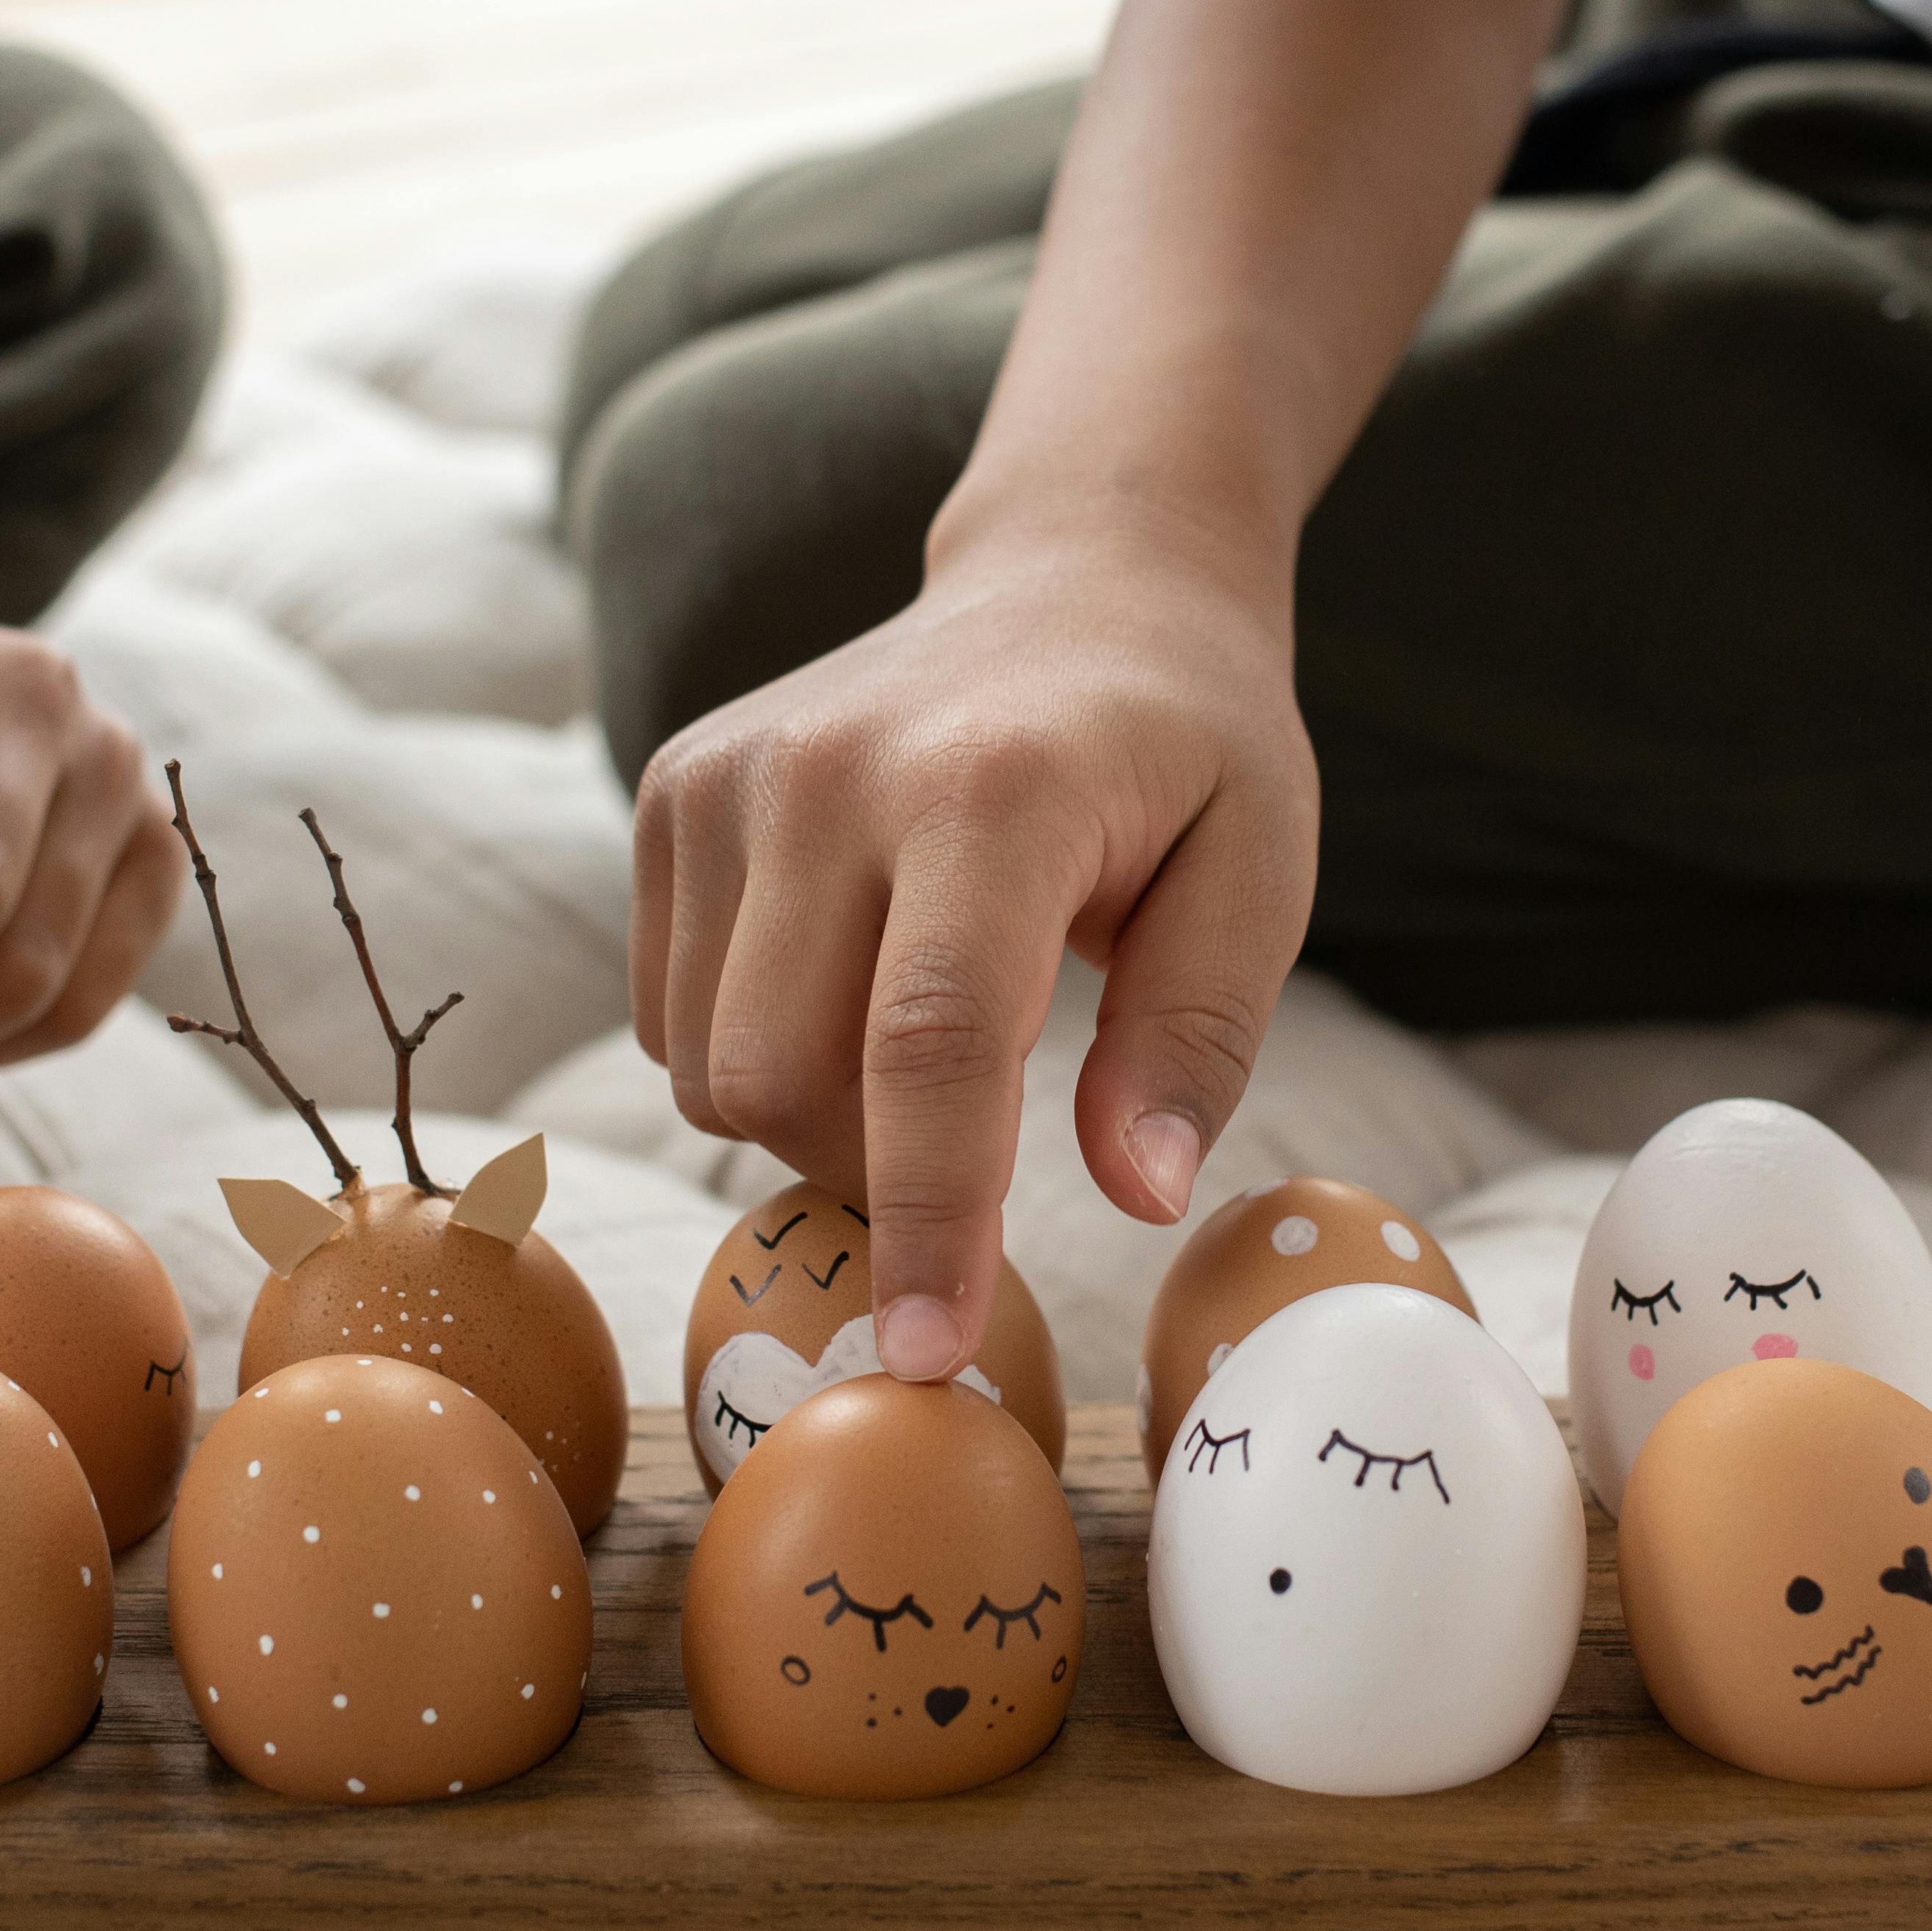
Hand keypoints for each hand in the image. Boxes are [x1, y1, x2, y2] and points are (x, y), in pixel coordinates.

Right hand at [631, 518, 1318, 1380]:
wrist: (1078, 576)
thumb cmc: (1188, 747)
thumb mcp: (1262, 872)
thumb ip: (1199, 1036)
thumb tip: (1135, 1193)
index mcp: (993, 788)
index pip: (929, 1043)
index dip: (926, 1218)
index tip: (926, 1354)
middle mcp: (831, 770)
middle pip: (782, 1079)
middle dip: (869, 1174)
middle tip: (971, 1155)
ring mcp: (731, 773)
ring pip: (707, 1063)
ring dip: (810, 1118)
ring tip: (923, 1050)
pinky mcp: (675, 789)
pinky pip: (669, 1010)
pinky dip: (754, 1047)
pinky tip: (851, 980)